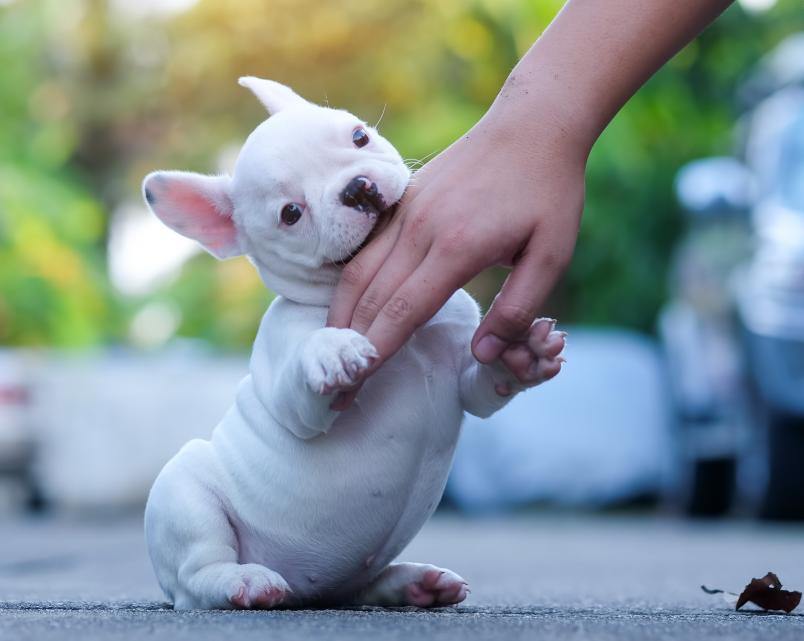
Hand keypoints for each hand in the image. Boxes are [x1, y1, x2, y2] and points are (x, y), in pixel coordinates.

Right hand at [326, 102, 585, 407]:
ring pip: (360, 271)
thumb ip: (517, 308)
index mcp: (457, 247)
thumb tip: (482, 354)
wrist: (532, 124)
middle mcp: (421, 229)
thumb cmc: (549, 192)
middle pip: (372, 296)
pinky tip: (347, 303)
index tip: (354, 382)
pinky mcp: (403, 199)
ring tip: (332, 348)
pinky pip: (367, 248)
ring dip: (342, 313)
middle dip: (352, 343)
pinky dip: (351, 282)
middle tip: (335, 381)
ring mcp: (407, 211)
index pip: (404, 311)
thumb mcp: (552, 254)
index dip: (377, 350)